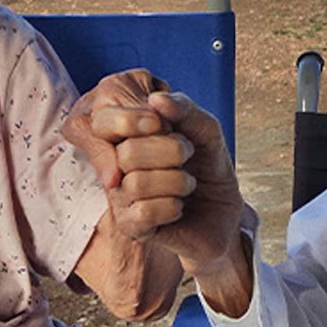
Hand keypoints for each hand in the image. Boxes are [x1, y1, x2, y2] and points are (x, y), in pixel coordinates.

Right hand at [67, 74, 244, 275]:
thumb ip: (184, 109)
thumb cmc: (207, 165)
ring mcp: (119, 197)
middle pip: (127, 152)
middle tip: (187, 155)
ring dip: (177, 181)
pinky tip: (178, 207)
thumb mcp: (205, 129)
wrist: (224, 210)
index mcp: (124, 135)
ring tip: (187, 183)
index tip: (162, 123)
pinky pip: (144, 213)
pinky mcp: (130, 227)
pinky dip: (172, 207)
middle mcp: (115, 164)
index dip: (132, 120)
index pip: (103, 121)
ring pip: (137, 183)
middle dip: (171, 151)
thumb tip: (156, 99)